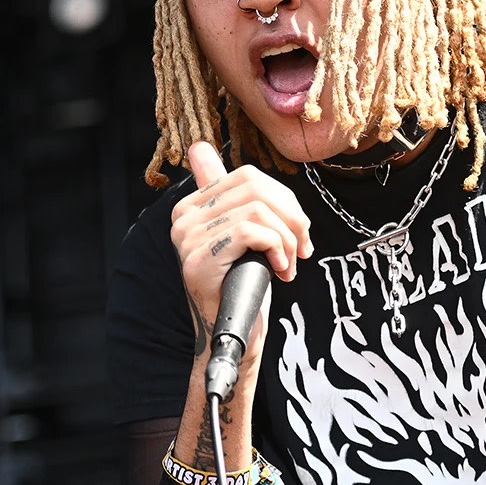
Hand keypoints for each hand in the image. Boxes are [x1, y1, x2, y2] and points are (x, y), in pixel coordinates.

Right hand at [171, 141, 314, 364]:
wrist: (235, 335)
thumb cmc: (244, 285)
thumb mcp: (243, 235)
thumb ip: (231, 197)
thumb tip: (200, 149)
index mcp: (192, 206)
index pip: (247, 177)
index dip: (284, 200)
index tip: (297, 231)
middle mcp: (183, 218)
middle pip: (255, 188)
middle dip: (292, 217)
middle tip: (302, 248)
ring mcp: (188, 238)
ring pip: (258, 210)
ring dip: (288, 239)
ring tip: (289, 263)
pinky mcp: (200, 259)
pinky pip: (253, 232)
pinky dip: (278, 249)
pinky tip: (280, 270)